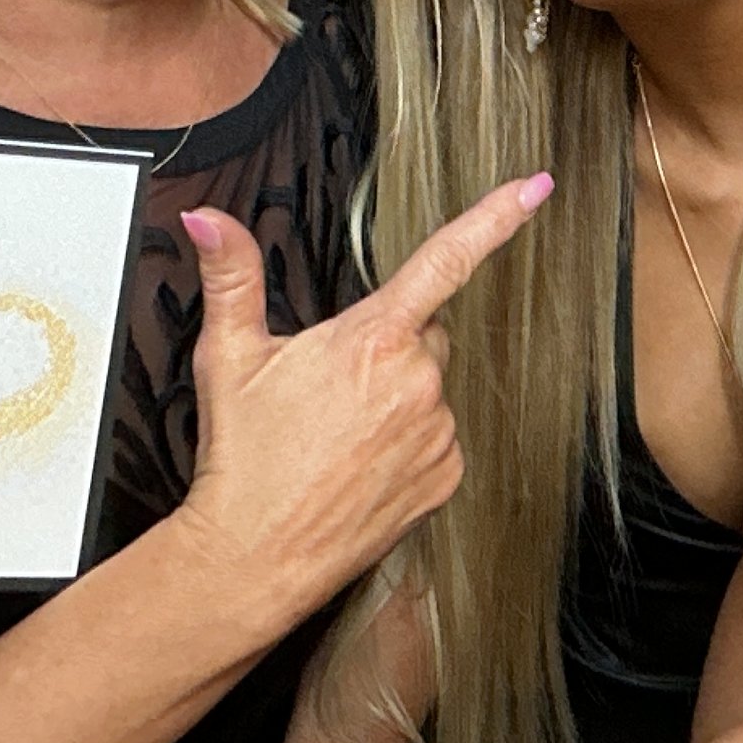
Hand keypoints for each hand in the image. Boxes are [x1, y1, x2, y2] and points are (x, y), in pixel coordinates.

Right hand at [175, 172, 550, 618]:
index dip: (495, 217)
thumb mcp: (230, 355)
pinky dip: (410, 441)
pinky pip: (439, 438)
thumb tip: (208, 219)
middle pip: (424, 333)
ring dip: (398, 397)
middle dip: (388, 345)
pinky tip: (362, 462)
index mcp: (372, 339)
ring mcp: (437, 434)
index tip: (535, 187)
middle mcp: (416, 382)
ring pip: (430, 388)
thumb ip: (231, 275)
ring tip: (339, 433)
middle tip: (332, 384)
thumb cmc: (244, 458)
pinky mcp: (446, 478)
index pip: (446, 259)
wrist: (255, 556)